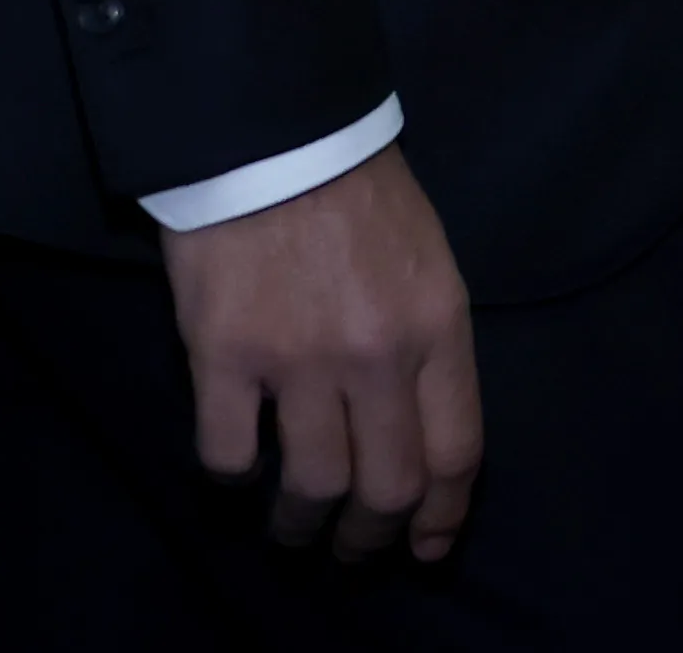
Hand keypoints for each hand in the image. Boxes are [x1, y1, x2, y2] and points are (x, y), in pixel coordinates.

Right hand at [157, 145, 483, 566]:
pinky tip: (238, 477)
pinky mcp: (226, 356)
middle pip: (388, 488)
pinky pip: (230, 458)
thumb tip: (423, 431)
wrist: (275, 134)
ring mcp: (299, 360)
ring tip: (294, 529)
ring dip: (303, 527)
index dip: (443, 517)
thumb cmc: (359, 194)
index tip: (428, 547)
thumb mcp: (429, 262)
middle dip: (372, 538)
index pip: (456, 451)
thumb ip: (430, 347)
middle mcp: (377, 354)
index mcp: (438, 326)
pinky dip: (234, 483)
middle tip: (354, 549)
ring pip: (312, 489)